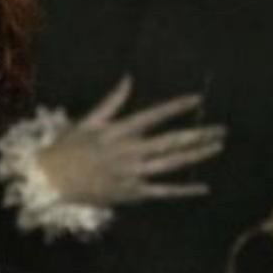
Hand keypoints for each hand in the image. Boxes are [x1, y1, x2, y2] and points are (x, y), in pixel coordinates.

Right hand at [36, 76, 225, 206]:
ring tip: (217, 147)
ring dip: (197, 156)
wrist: (50, 182)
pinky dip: (183, 190)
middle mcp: (130, 152)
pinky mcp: (132, 194)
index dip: (177, 107)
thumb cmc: (67, 149)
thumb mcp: (88, 121)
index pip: (155, 115)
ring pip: (172, 164)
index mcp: (119, 131)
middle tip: (222, 129)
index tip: (197, 99)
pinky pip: (163, 192)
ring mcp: (133, 174)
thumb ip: (112, 101)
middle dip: (198, 134)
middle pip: (171, 141)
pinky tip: (203, 187)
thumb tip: (129, 78)